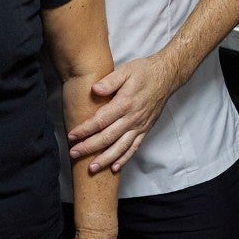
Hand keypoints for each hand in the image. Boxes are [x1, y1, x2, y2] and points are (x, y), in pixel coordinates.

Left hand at [67, 55, 179, 173]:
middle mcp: (132, 118)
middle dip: (89, 148)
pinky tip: (114, 167)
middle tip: (73, 153)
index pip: (100, 121)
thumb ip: (110, 80)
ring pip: (120, 147)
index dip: (85, 130)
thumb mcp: (126, 70)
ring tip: (92, 168)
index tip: (71, 136)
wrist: (166, 77)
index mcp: (125, 103)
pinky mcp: (145, 130)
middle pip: (107, 138)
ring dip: (105, 159)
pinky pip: (134, 148)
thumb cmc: (144, 72)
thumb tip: (94, 89)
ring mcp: (139, 126)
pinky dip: (124, 159)